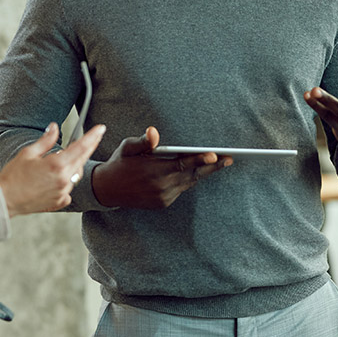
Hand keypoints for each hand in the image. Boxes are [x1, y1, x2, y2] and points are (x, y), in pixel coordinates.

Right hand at [0, 122, 106, 216]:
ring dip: (73, 165)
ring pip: (76, 174)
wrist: (4, 201)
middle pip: (82, 159)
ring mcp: (62, 192)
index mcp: (56, 165)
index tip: (101, 129)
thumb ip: (46, 140)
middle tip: (94, 137)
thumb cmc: (13, 177)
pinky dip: (65, 182)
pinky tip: (54, 179)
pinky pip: (69, 188)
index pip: (81, 147)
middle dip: (89, 147)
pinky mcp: (59, 202)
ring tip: (58, 161)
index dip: (93, 136)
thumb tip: (54, 128)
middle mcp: (63, 180)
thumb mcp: (28, 153)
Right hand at [92, 126, 231, 209]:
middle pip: (192, 175)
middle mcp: (161, 186)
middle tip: (229, 159)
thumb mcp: (128, 148)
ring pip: (189, 183)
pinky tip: (197, 171)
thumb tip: (153, 133)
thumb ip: (143, 141)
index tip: (215, 155)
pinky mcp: (163, 203)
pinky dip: (189, 180)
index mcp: (153, 171)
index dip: (200, 160)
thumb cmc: (120, 163)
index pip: (182, 164)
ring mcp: (163, 197)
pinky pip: (181, 189)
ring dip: (203, 173)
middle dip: (211, 167)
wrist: (107, 190)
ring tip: (219, 163)